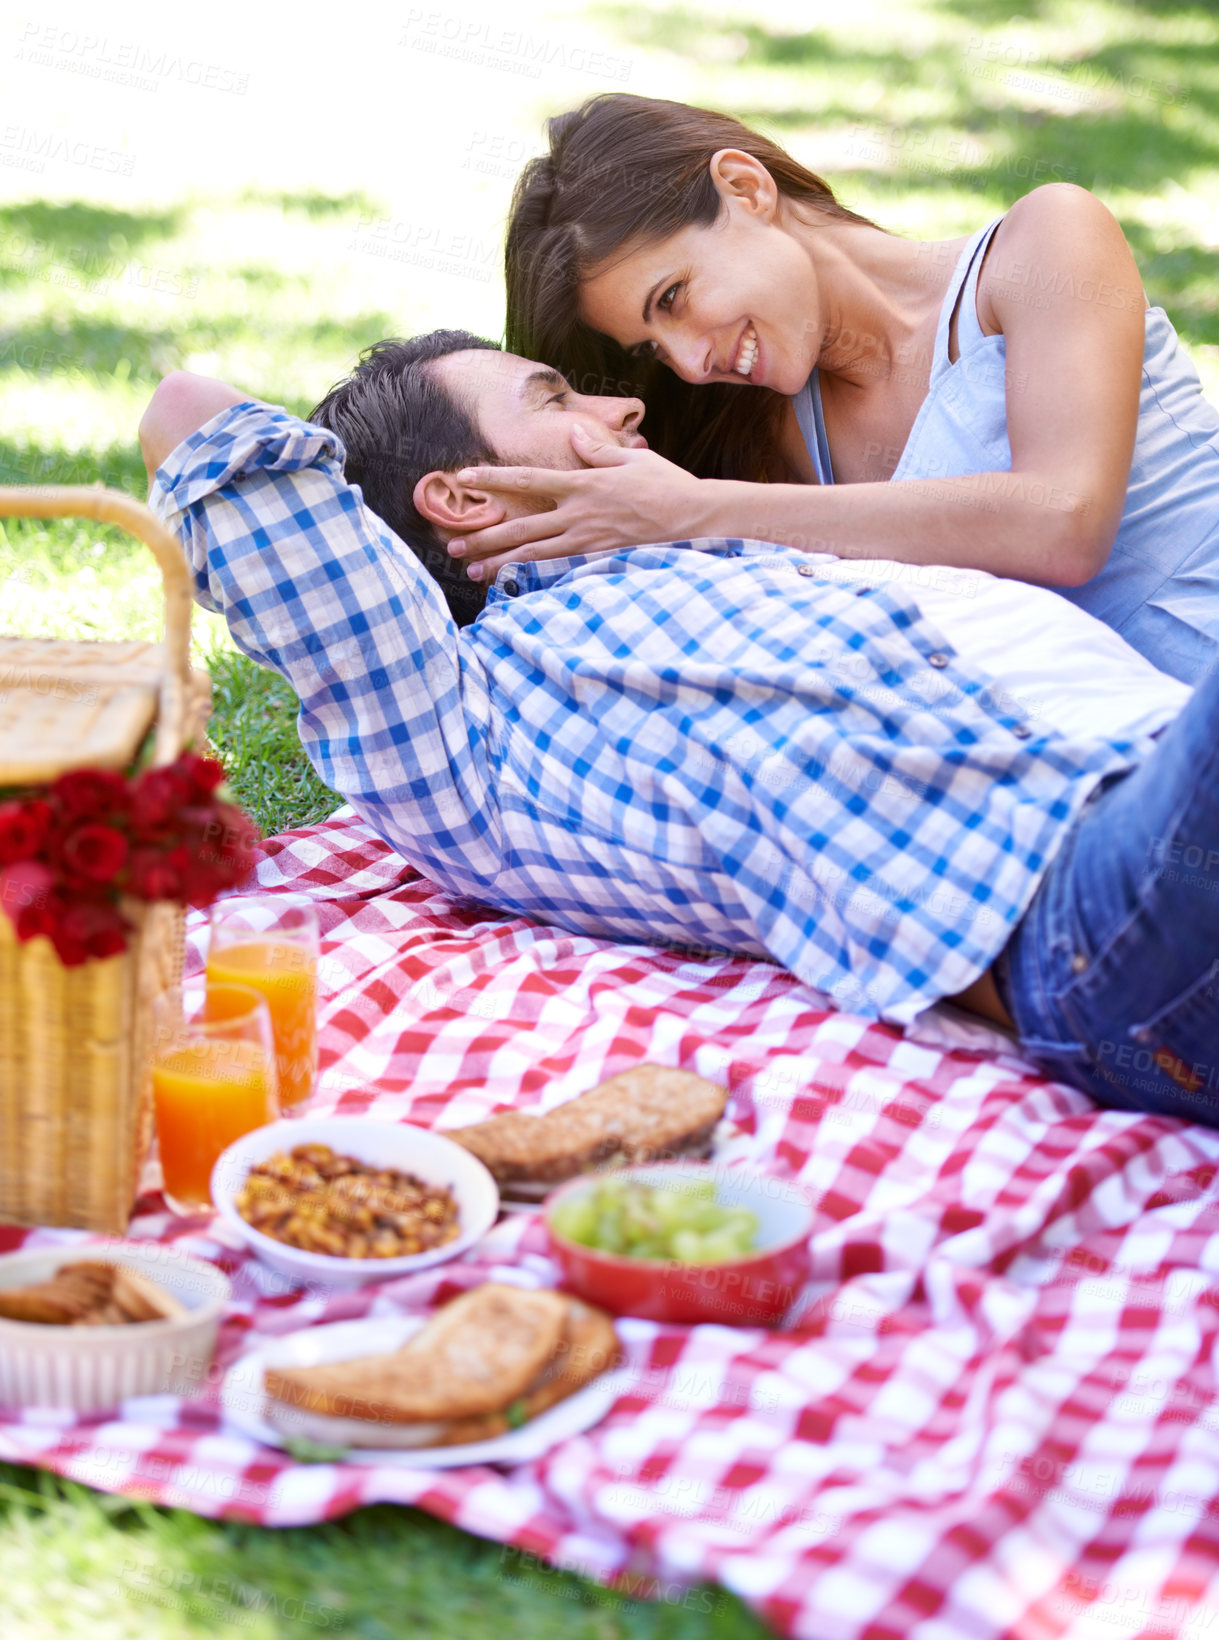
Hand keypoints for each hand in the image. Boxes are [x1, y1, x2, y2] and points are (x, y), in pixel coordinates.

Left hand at [447, 423, 702, 580]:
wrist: (696, 519)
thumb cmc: (668, 486)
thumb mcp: (631, 459)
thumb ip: (597, 449)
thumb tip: (572, 431)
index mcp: (582, 483)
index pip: (528, 479)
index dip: (493, 478)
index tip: (465, 476)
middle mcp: (578, 514)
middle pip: (520, 526)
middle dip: (484, 537)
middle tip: (453, 546)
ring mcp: (588, 540)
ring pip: (534, 554)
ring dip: (500, 563)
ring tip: (472, 572)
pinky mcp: (598, 560)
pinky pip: (558, 571)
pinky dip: (533, 578)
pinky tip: (513, 586)